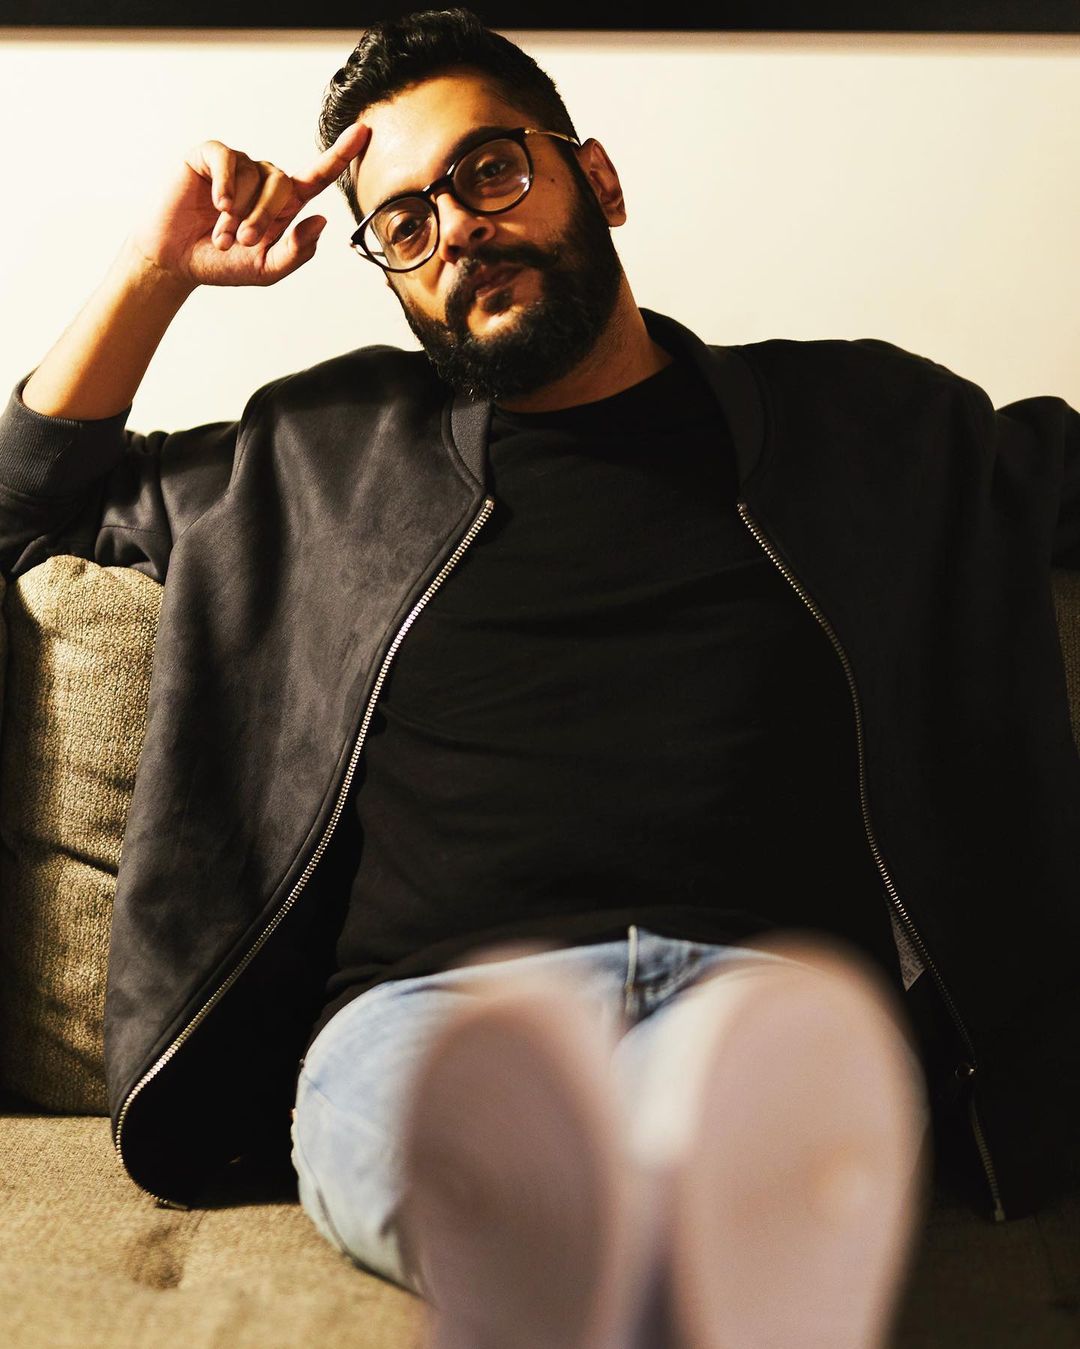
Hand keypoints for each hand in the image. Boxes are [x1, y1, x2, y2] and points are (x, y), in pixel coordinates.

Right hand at [129, 121, 369, 288]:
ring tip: (221, 234)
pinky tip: (217, 204)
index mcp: (285, 205)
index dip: (341, 154)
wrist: (177, 262)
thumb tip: (322, 220)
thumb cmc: (224, 264)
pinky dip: (225, 183)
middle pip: (283, 183)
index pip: (318, 176)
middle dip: (263, 217)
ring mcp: (237, 166)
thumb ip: (297, 251)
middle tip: (242, 241)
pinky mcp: (209, 157)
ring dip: (238, 212)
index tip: (364, 132)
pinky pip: (227, 159)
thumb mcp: (267, 269)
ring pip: (254, 175)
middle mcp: (264, 180)